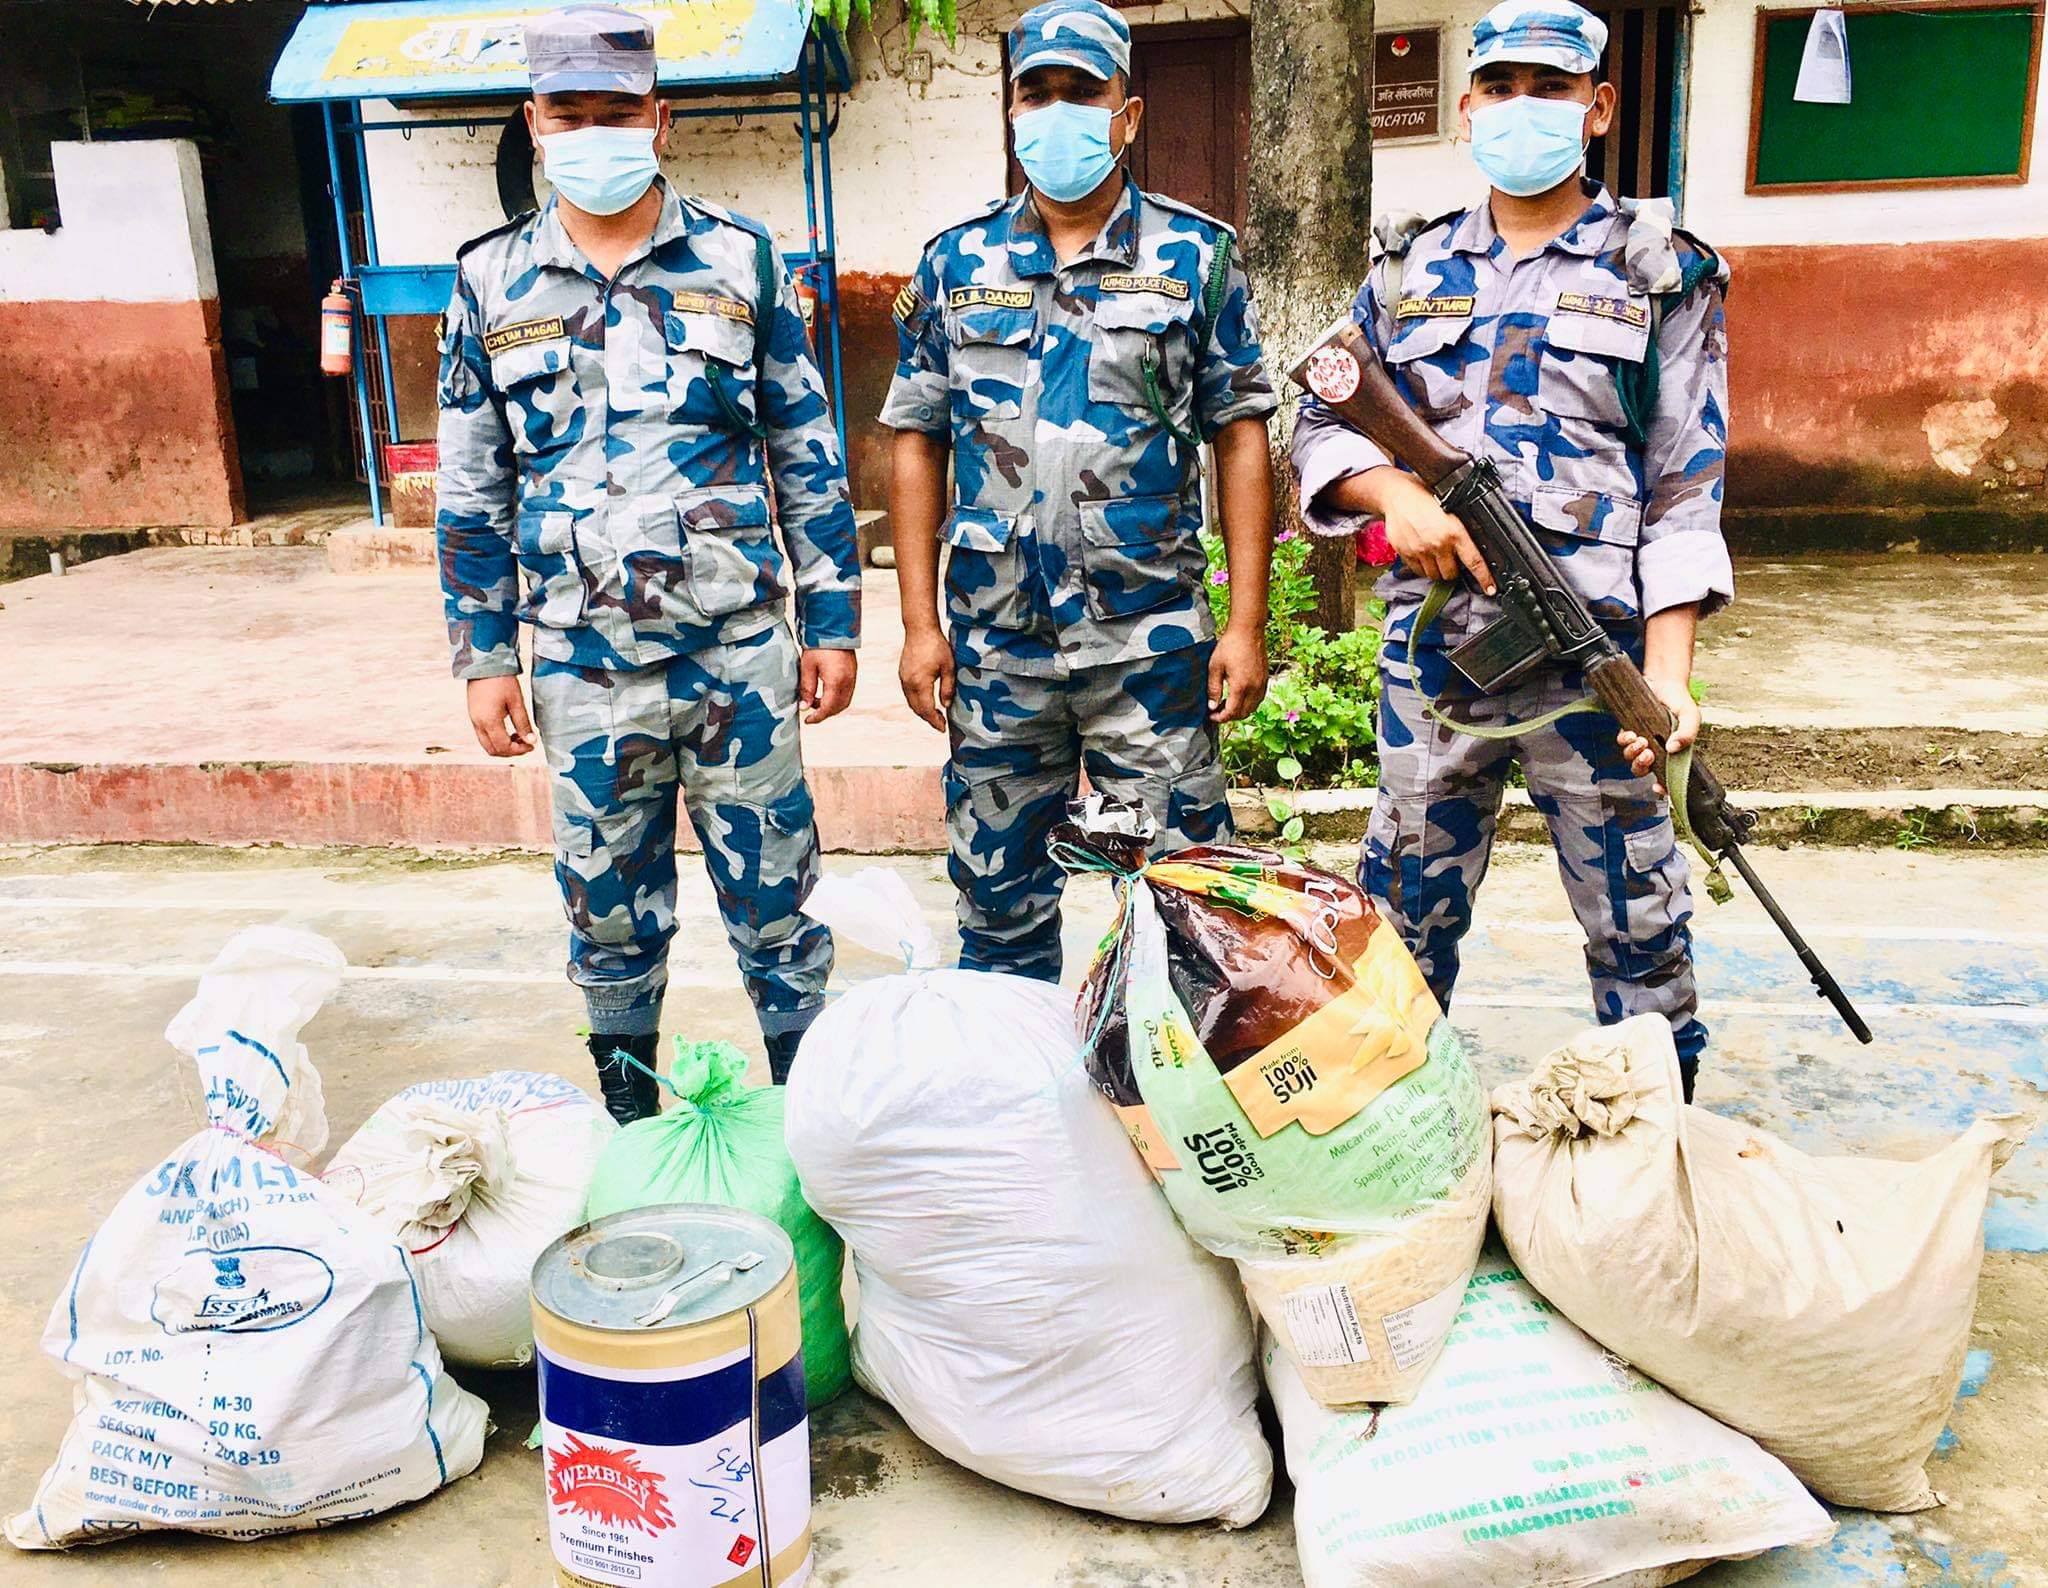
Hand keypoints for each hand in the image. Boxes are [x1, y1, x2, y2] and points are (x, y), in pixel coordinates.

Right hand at [466, 675, 535, 756]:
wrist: (483, 664)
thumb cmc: (502, 680)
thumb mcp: (516, 702)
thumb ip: (523, 723)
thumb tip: (532, 741)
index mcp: (489, 721)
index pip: (504, 747)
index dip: (519, 750)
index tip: (532, 745)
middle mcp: (478, 724)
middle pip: (493, 750)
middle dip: (511, 751)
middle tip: (526, 743)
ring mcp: (474, 720)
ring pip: (487, 744)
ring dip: (503, 746)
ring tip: (518, 736)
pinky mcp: (473, 715)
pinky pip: (483, 735)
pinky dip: (496, 738)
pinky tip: (509, 729)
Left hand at [799, 648, 857, 724]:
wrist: (833, 628)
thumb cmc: (818, 646)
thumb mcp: (807, 667)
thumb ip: (806, 688)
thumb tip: (804, 707)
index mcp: (836, 682)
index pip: (828, 708)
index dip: (817, 717)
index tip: (807, 721)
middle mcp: (848, 682)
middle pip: (838, 707)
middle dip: (824, 712)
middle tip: (810, 710)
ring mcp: (852, 678)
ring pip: (844, 701)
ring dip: (831, 705)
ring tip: (815, 699)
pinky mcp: (853, 673)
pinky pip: (847, 693)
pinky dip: (836, 697)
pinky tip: (824, 691)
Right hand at [898, 626, 954, 731]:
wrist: (919, 629)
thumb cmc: (937, 646)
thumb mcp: (949, 667)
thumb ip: (947, 688)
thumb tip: (946, 706)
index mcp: (920, 683)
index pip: (927, 710)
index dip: (935, 721)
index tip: (943, 728)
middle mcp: (908, 684)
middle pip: (917, 709)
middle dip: (929, 719)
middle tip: (941, 724)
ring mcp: (903, 679)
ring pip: (911, 703)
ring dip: (922, 711)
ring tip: (936, 715)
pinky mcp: (902, 674)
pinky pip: (908, 694)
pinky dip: (917, 702)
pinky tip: (926, 701)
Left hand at [1209, 622, 1268, 723]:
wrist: (1248, 631)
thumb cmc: (1230, 645)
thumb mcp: (1215, 667)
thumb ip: (1214, 689)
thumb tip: (1212, 706)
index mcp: (1241, 686)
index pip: (1232, 713)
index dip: (1220, 718)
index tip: (1211, 716)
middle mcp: (1254, 688)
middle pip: (1243, 714)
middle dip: (1229, 717)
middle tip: (1217, 712)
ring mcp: (1262, 684)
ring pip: (1252, 708)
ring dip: (1240, 711)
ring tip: (1226, 705)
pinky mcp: (1265, 679)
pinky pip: (1258, 699)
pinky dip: (1249, 703)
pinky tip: (1239, 697)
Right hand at [1375, 470, 1494, 592]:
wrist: (1398, 496)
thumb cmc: (1426, 499)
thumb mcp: (1451, 510)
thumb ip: (1460, 531)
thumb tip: (1475, 549)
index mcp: (1454, 532)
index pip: (1474, 561)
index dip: (1484, 578)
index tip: (1490, 589)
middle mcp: (1438, 544)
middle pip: (1451, 574)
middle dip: (1453, 570)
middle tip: (1451, 560)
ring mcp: (1420, 550)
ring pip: (1434, 575)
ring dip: (1438, 570)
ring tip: (1436, 556)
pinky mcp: (1406, 554)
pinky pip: (1418, 571)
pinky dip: (1423, 568)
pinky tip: (1424, 555)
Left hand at [1618, 674, 1700, 794]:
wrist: (1664, 682)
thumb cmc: (1680, 702)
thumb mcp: (1691, 716)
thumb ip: (1688, 733)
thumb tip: (1673, 748)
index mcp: (1672, 752)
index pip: (1666, 775)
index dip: (1662, 786)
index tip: (1659, 788)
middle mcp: (1655, 749)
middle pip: (1642, 769)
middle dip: (1642, 766)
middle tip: (1649, 755)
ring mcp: (1641, 740)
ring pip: (1630, 757)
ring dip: (1633, 753)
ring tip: (1642, 740)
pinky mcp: (1629, 728)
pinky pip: (1622, 742)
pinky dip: (1625, 741)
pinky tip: (1632, 733)